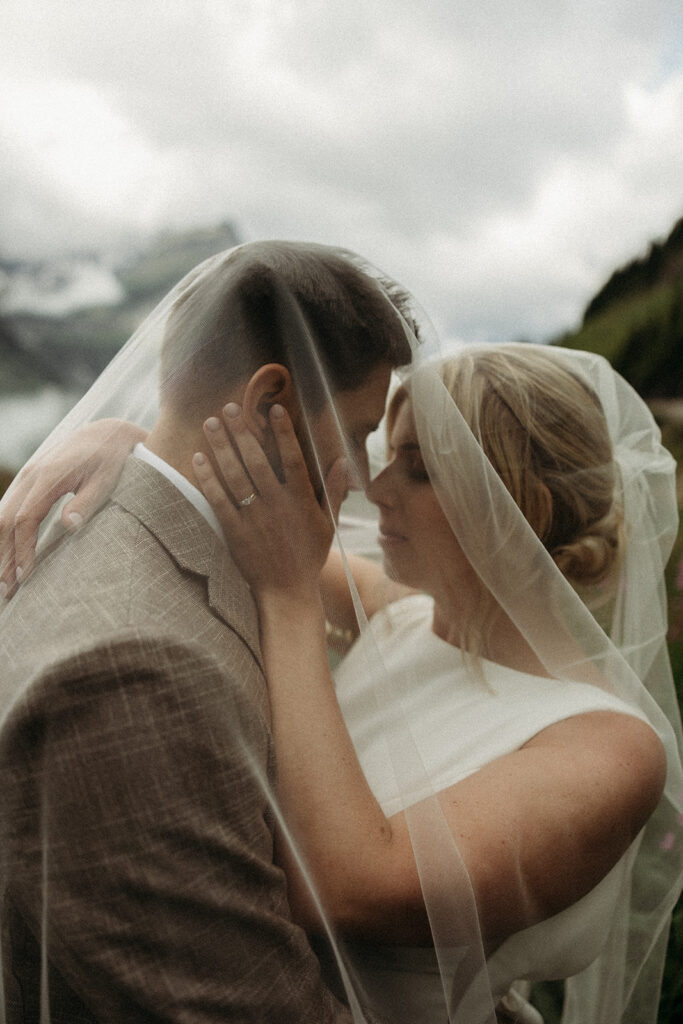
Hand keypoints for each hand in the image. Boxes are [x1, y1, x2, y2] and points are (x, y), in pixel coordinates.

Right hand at [0, 419, 145, 597]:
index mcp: (48, 477)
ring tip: (3, 579)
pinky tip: (6, 553)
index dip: (22, 550)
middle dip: (3, 555)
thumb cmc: (112, 460)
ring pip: (2, 515)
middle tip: (6, 589)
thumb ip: (86, 503)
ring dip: (0, 547)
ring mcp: (28, 476)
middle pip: (5, 520)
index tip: (25, 577)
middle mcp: (31, 475)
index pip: (25, 519)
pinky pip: (9, 508)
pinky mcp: (30, 480)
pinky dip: (4, 533)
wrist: (108, 434)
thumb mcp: (107, 481)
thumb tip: (68, 526)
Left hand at [193, 403, 348, 601]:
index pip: (293, 459)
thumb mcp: (327, 523)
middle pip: (257, 460)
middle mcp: (277, 505)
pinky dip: (207, 478)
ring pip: (235, 475)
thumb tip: (342, 461)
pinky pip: (219, 500)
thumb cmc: (308, 556)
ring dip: (221, 447)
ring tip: (210, 423)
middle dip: (242, 432)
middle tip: (229, 408)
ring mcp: (254, 517)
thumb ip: (332, 490)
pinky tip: (198, 458)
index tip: (274, 409)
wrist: (287, 591)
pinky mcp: (235, 531)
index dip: (284, 433)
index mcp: (301, 500)